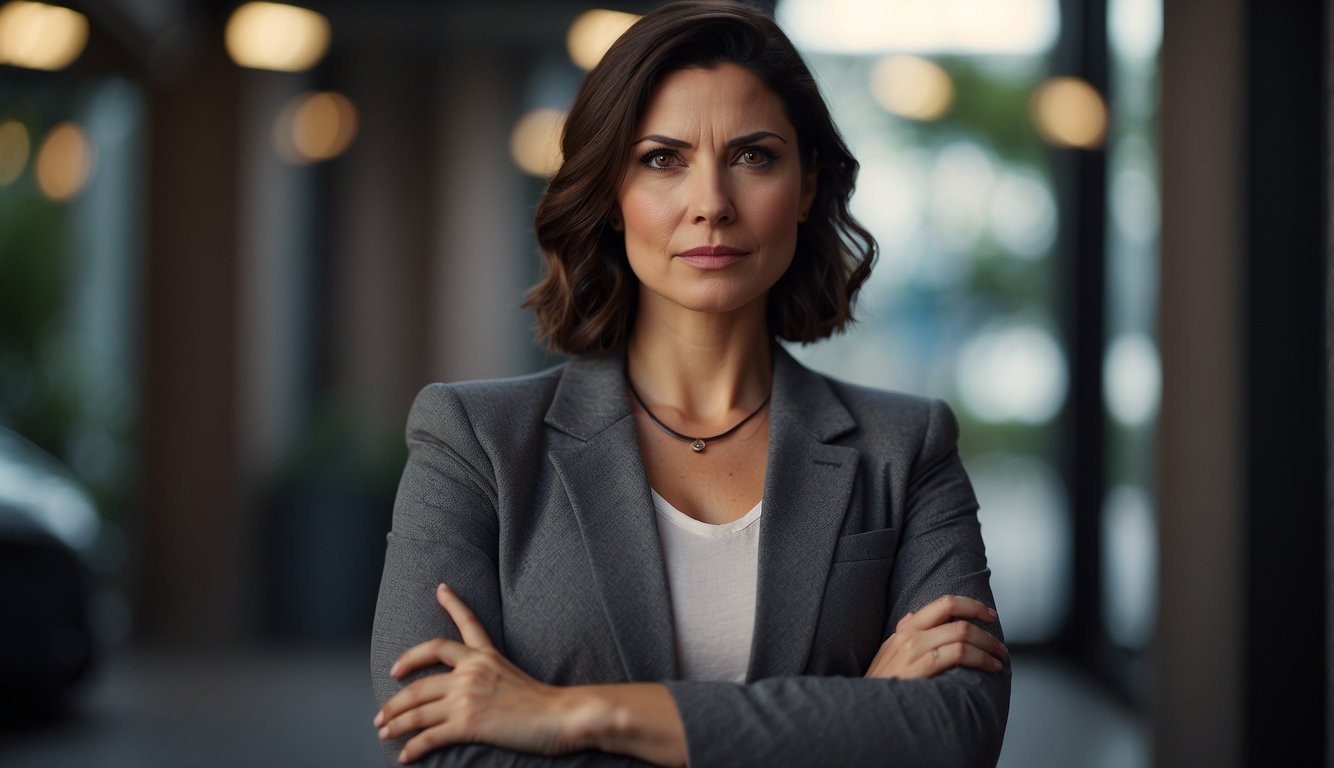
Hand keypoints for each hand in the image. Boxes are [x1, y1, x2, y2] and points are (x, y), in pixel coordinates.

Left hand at [374, 584, 592, 763]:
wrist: (560, 715)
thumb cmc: (545, 701)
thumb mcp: (514, 675)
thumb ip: (492, 674)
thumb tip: (476, 687)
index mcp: (486, 655)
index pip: (466, 622)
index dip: (451, 604)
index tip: (440, 589)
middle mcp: (471, 671)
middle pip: (419, 678)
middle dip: (395, 696)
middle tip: (382, 708)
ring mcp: (467, 696)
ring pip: (416, 708)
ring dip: (395, 722)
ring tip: (383, 730)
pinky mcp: (468, 722)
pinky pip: (429, 735)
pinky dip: (412, 748)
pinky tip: (404, 756)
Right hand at [863, 595, 1006, 679]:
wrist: (864, 706)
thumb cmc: (880, 683)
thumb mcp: (886, 652)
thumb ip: (902, 633)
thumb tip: (912, 615)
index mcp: (906, 628)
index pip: (944, 603)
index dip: (972, 606)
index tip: (989, 615)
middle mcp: (910, 635)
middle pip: (958, 619)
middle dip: (986, 630)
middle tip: (1000, 645)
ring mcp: (913, 651)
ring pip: (962, 635)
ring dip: (987, 647)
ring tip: (998, 660)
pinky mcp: (920, 669)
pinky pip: (958, 655)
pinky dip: (980, 659)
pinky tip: (989, 668)